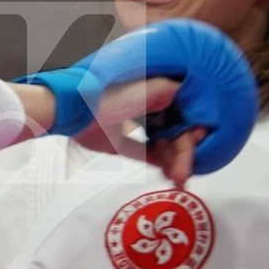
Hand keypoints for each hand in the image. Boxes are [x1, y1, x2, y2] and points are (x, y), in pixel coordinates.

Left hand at [12, 20, 257, 176]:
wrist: (69, 111)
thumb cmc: (103, 97)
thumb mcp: (139, 93)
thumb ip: (163, 93)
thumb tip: (186, 89)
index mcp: (154, 90)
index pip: (184, 113)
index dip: (193, 130)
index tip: (199, 143)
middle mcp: (148, 106)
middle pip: (175, 131)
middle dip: (183, 153)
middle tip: (184, 175)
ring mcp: (135, 122)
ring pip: (163, 143)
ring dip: (173, 160)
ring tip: (178, 179)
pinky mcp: (120, 140)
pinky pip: (146, 151)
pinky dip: (159, 161)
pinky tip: (169, 174)